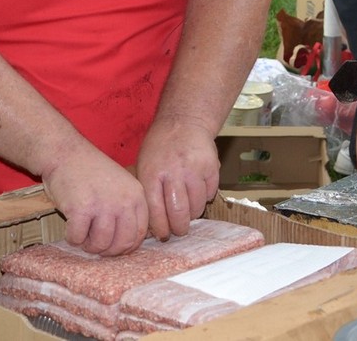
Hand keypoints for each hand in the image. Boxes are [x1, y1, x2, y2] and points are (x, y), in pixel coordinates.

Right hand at [40, 141, 148, 256]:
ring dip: (88, 245)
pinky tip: (70, 226)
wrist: (65, 152)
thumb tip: (126, 245)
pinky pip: (77, 239)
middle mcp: (123, 201)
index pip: (139, 233)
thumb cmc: (89, 172)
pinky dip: (72, 238)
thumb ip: (127, 209)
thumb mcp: (120, 185)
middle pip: (122, 244)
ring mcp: (103, 205)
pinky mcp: (81, 209)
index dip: (125, 247)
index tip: (113, 247)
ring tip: (82, 234)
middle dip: (107, 251)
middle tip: (94, 244)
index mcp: (136, 195)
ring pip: (100, 245)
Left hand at [136, 116, 220, 241]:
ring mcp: (194, 169)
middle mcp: (173, 172)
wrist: (184, 121)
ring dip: (193, 214)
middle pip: (179, 213)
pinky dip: (205, 197)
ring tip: (188, 209)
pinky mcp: (212, 167)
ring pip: (197, 207)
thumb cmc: (160, 146)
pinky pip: (210, 194)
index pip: (156, 211)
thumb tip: (151, 226)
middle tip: (179, 230)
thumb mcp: (144, 164)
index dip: (161, 228)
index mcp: (152, 173)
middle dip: (180, 228)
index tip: (163, 235)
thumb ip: (147, 192)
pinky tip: (197, 191)